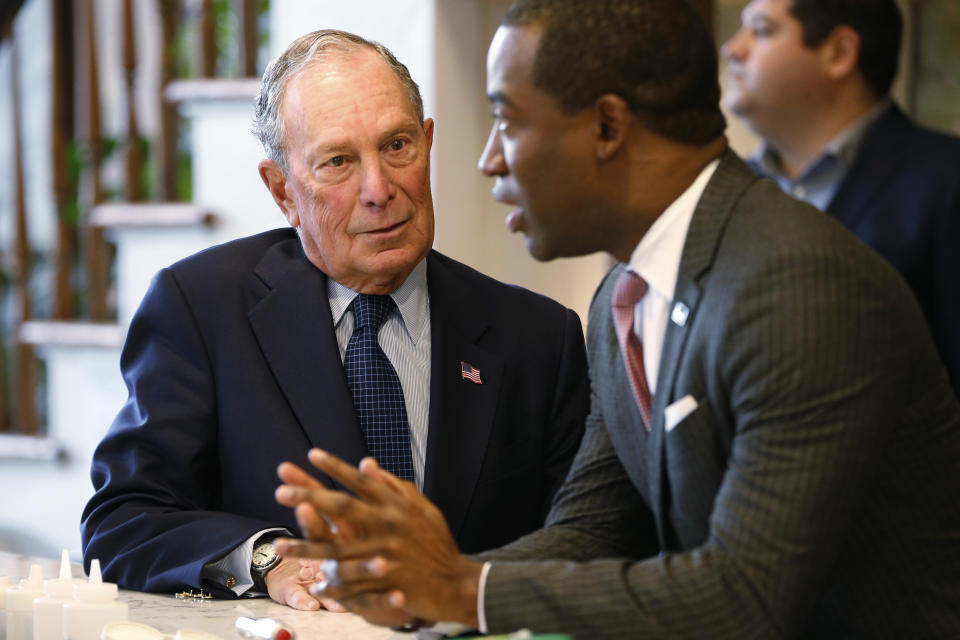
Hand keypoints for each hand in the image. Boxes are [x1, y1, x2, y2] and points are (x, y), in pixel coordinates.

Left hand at [274, 449, 482, 626]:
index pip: (361, 480)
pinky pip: (349, 583)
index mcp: (397, 505)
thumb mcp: (423, 510)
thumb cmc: (437, 544)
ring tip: (279, 545)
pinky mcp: (383, 579)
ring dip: (305, 547)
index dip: (336, 466)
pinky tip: (310, 584)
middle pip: (342, 507)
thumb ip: (395, 487)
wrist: (456, 583)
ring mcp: (385, 552)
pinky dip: (329, 585)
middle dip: (309, 497)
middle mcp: (389, 524)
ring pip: (336, 549)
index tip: (312, 454)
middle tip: (280, 491)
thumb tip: (368, 464)